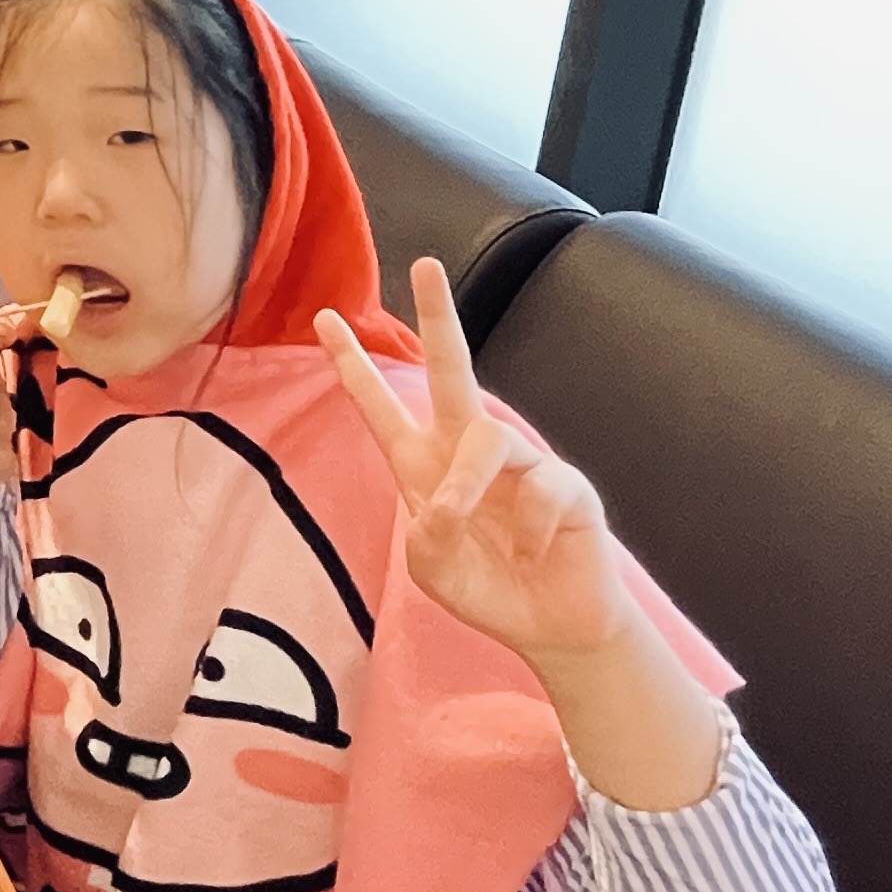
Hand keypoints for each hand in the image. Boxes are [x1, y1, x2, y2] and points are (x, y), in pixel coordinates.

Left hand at [317, 262, 638, 663]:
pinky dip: (528, 530)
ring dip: (469, 485)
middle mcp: (469, 451)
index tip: (325, 317)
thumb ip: (424, 539)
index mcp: (424, 465)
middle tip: (424, 265)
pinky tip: (533, 553)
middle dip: (437, 319)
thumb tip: (441, 504)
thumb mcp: (434, 573)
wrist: (551, 626)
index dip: (353, 364)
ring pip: (487, 438)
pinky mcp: (567, 484)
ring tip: (466, 526)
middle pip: (450, 371)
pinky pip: (541, 488)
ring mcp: (521, 462)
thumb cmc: (487, 589)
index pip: (382, 406)